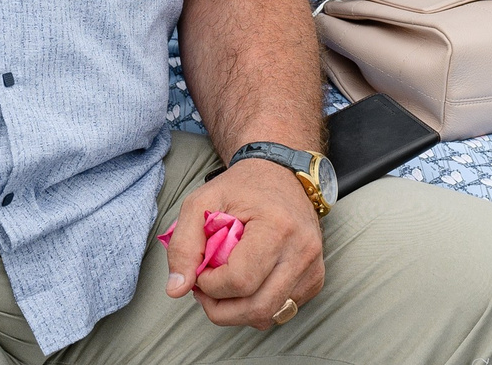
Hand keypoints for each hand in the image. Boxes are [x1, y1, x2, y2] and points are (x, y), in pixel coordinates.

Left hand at [163, 157, 323, 328]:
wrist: (280, 174)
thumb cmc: (241, 187)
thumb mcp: (201, 202)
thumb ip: (183, 245)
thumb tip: (177, 289)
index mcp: (277, 227)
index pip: (240, 280)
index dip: (211, 285)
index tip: (201, 268)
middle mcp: (302, 251)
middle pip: (257, 308)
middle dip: (220, 308)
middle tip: (205, 287)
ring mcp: (312, 268)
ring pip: (269, 316)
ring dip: (237, 311)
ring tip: (222, 286)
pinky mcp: (315, 280)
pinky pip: (280, 311)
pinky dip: (256, 305)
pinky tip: (245, 283)